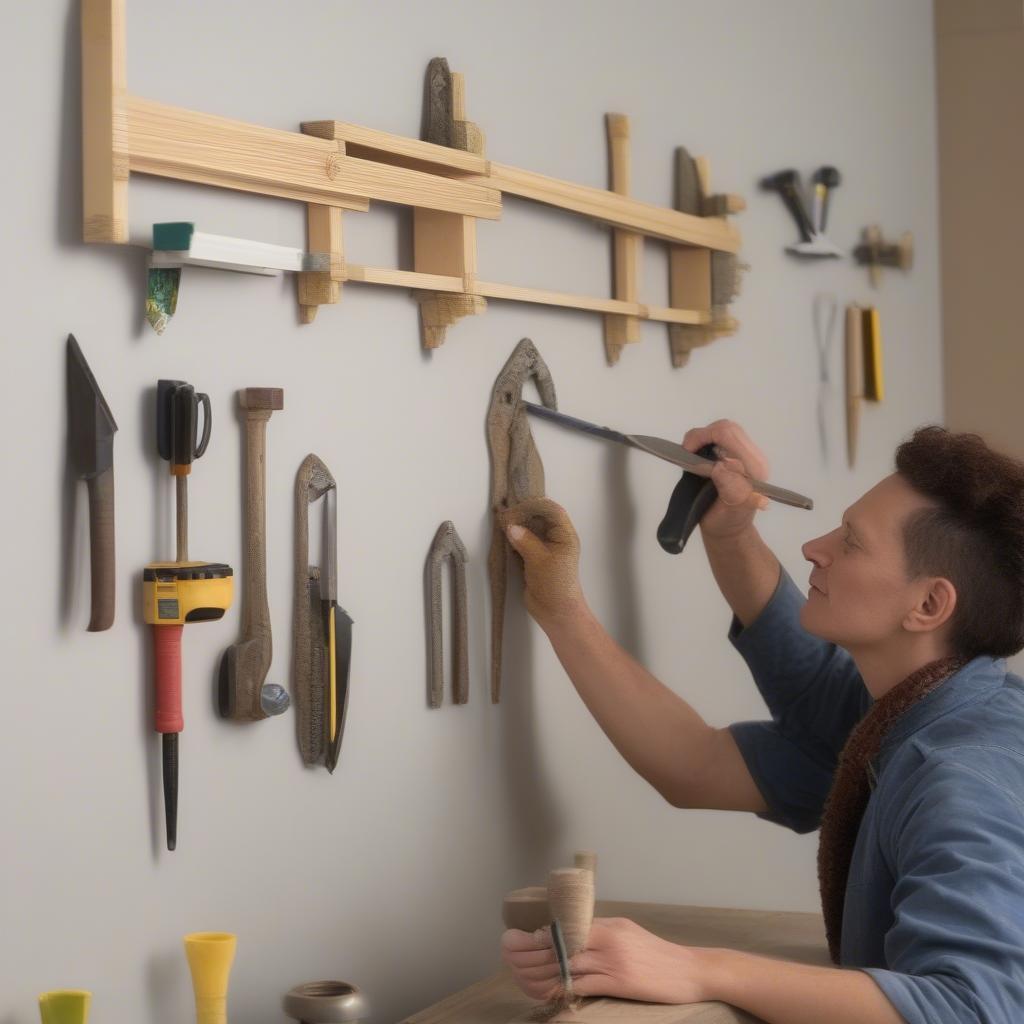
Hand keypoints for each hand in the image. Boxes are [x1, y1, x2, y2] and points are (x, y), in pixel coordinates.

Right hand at [501, 497, 584, 628]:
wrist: (556, 612)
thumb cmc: (555, 583)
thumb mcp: (540, 559)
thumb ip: (525, 540)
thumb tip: (510, 526)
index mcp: (564, 535)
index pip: (553, 511)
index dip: (535, 505)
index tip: (517, 505)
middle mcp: (555, 539)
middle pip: (540, 518)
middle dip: (523, 513)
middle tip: (504, 512)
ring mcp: (544, 549)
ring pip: (530, 530)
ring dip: (517, 525)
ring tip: (501, 520)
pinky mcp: (534, 559)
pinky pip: (523, 542)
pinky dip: (513, 538)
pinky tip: (502, 535)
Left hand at [501, 918, 711, 1004]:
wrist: (691, 971)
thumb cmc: (658, 955)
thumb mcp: (628, 934)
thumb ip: (601, 934)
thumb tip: (572, 939)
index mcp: (609, 924)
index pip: (565, 926)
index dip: (539, 934)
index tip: (518, 940)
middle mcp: (608, 937)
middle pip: (561, 942)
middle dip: (531, 950)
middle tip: (508, 955)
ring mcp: (612, 959)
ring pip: (567, 962)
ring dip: (540, 969)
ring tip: (520, 975)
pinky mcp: (619, 981)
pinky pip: (582, 983)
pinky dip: (561, 987)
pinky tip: (546, 991)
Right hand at [682, 420, 769, 541]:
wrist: (730, 530)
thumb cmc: (727, 523)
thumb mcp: (729, 508)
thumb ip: (729, 486)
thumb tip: (719, 466)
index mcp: (754, 469)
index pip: (728, 436)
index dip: (703, 437)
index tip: (686, 452)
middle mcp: (753, 458)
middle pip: (726, 427)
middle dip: (701, 435)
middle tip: (687, 452)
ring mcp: (747, 455)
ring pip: (723, 429)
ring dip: (703, 438)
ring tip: (691, 454)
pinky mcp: (739, 455)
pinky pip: (722, 436)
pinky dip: (706, 441)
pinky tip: (699, 455)